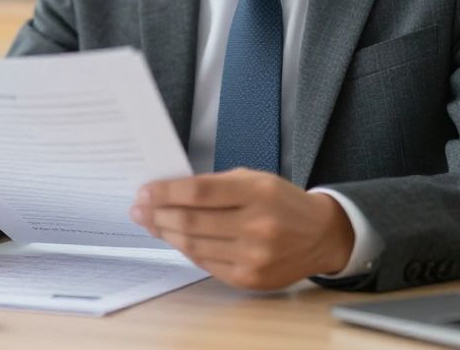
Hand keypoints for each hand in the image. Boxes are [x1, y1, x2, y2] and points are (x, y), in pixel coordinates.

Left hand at [130, 169, 354, 289]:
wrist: (321, 235)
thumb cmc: (282, 202)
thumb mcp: (254, 179)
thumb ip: (215, 184)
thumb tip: (168, 193)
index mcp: (257, 193)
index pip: (198, 191)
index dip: (165, 193)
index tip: (144, 192)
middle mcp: (257, 226)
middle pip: (191, 222)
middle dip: (157, 215)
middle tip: (139, 209)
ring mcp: (254, 256)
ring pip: (193, 245)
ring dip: (166, 234)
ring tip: (151, 223)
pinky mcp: (250, 279)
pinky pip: (205, 263)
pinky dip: (186, 250)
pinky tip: (176, 239)